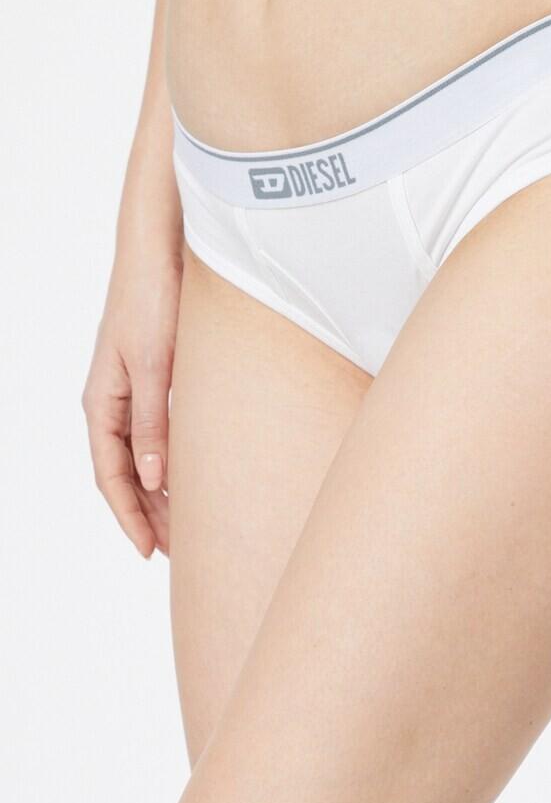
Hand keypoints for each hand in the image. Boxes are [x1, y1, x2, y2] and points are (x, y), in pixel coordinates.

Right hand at [82, 250, 182, 558]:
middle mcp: (114, 401)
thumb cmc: (152, 299)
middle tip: (181, 553)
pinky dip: (175, 460)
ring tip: (191, 526)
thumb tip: (152, 480)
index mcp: (102, 402)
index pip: (110, 476)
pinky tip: (197, 476)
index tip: (150, 552)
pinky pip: (161, 433)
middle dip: (149, 514)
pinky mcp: (160, 377)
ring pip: (145, 456)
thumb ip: (153, 422)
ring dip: (164, 492)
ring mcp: (136, 389)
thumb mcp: (154, 365)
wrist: (161, 248)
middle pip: (127, 474)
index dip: (129, 516)